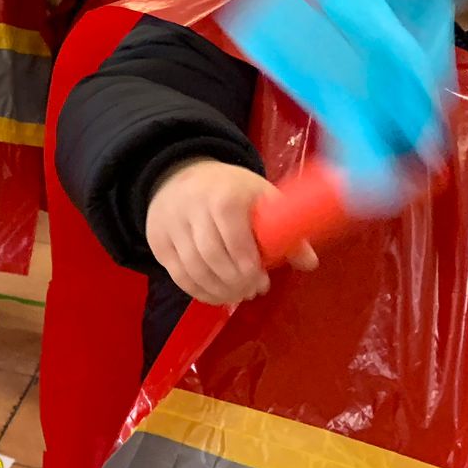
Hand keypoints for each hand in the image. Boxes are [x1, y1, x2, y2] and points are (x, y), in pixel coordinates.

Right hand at [144, 159, 316, 305]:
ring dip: (218, 290)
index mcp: (223, 196)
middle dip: (235, 282)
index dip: (248, 266)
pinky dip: (198, 291)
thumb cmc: (231, 188)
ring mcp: (170, 225)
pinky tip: (216, 295)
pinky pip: (177, 275)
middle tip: (252, 291)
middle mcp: (192, 209)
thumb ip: (287, 229)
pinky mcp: (158, 241)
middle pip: (211, 257)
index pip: (234, 238)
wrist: (181, 172)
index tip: (261, 281)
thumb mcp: (262, 195)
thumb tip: (309, 263)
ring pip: (192, 270)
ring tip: (237, 295)